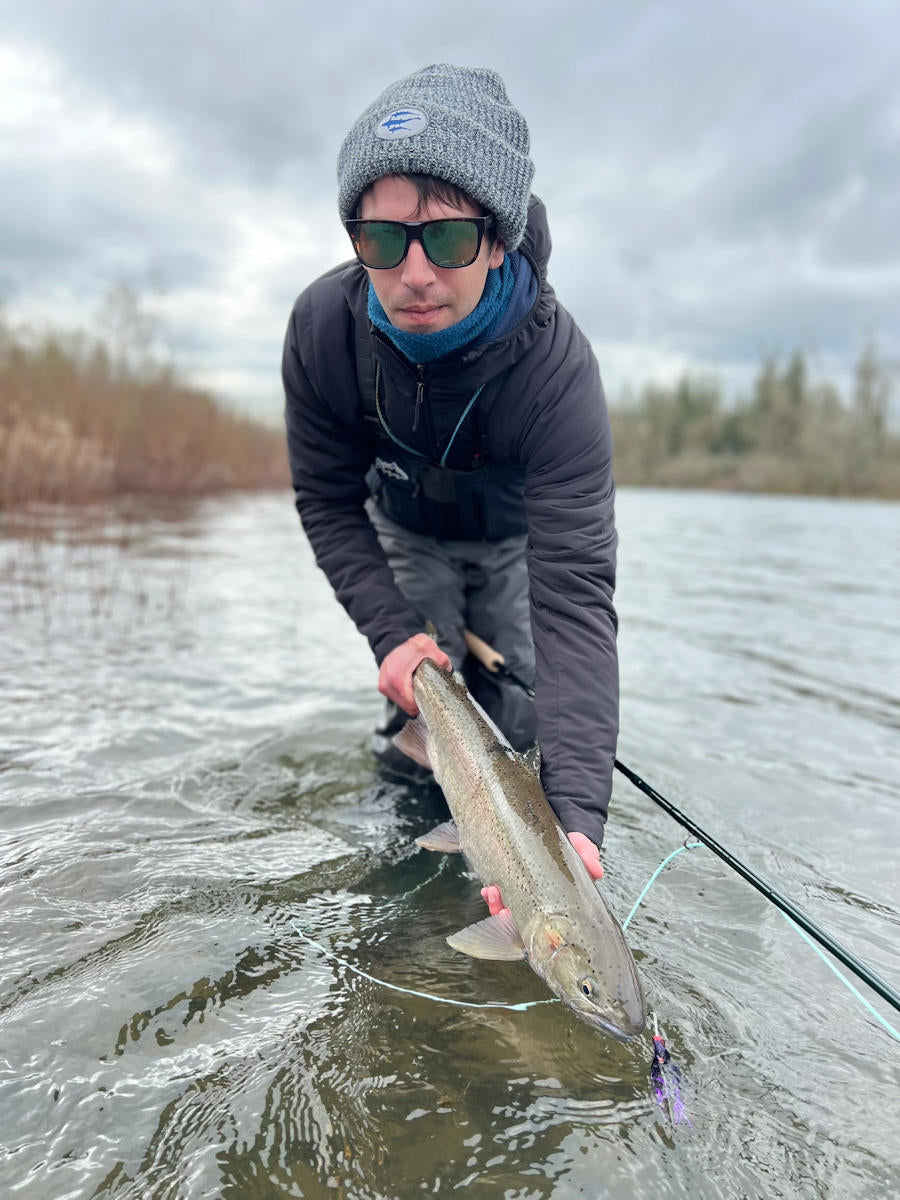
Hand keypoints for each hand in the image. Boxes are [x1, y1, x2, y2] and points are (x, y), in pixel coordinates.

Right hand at [378, 633, 450, 715]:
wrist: (393, 640)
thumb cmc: (410, 645)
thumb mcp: (428, 647)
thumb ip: (441, 659)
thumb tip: (448, 669)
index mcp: (396, 678)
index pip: (411, 704)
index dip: (424, 702)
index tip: (431, 696)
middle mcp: (386, 684)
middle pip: (407, 706)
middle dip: (419, 701)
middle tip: (427, 691)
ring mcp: (383, 686)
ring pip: (402, 704)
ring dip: (411, 698)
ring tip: (418, 685)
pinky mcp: (382, 687)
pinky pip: (397, 698)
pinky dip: (405, 695)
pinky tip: (411, 685)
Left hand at [481, 832, 602, 915]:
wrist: (561, 820)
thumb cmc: (574, 842)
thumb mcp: (582, 847)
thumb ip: (588, 857)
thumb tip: (596, 871)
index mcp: (560, 898)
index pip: (546, 922)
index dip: (529, 927)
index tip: (516, 920)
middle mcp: (543, 899)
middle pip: (523, 918)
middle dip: (508, 918)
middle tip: (502, 912)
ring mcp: (527, 889)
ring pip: (510, 907)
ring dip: (498, 904)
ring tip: (492, 892)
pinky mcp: (514, 878)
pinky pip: (502, 892)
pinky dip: (493, 893)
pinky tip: (488, 887)